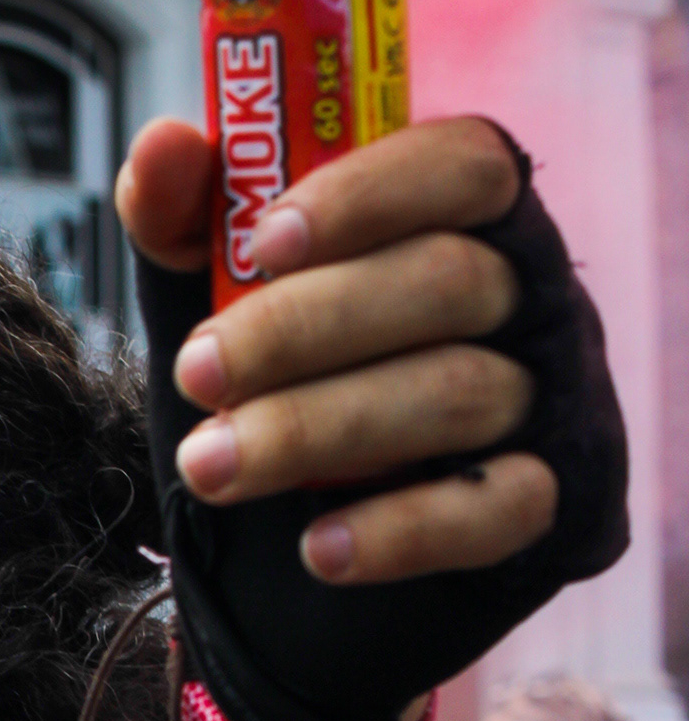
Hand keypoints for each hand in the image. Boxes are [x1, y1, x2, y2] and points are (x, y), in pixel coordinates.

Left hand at [120, 116, 555, 586]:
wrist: (285, 577)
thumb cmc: (271, 394)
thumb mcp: (210, 299)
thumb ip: (187, 220)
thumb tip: (167, 143)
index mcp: (465, 219)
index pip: (462, 163)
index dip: (369, 192)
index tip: (265, 241)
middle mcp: (528, 298)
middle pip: (448, 281)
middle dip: (304, 325)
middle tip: (197, 371)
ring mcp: (552, 401)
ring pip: (457, 392)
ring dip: (316, 427)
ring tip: (211, 465)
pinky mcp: (554, 509)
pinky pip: (493, 509)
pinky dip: (398, 530)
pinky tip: (317, 547)